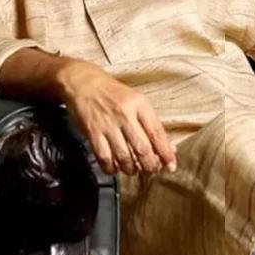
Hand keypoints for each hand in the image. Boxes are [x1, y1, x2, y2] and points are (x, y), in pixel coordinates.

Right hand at [58, 60, 176, 175]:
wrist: (84, 82)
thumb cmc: (113, 93)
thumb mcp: (137, 101)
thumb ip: (151, 124)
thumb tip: (168, 148)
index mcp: (140, 105)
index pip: (157, 133)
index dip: (165, 153)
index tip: (170, 166)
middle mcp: (125, 114)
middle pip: (143, 149)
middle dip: (150, 166)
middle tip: (151, 172)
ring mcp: (108, 124)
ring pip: (124, 157)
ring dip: (131, 169)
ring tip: (133, 170)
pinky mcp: (92, 132)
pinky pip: (104, 157)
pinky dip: (111, 168)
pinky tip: (115, 168)